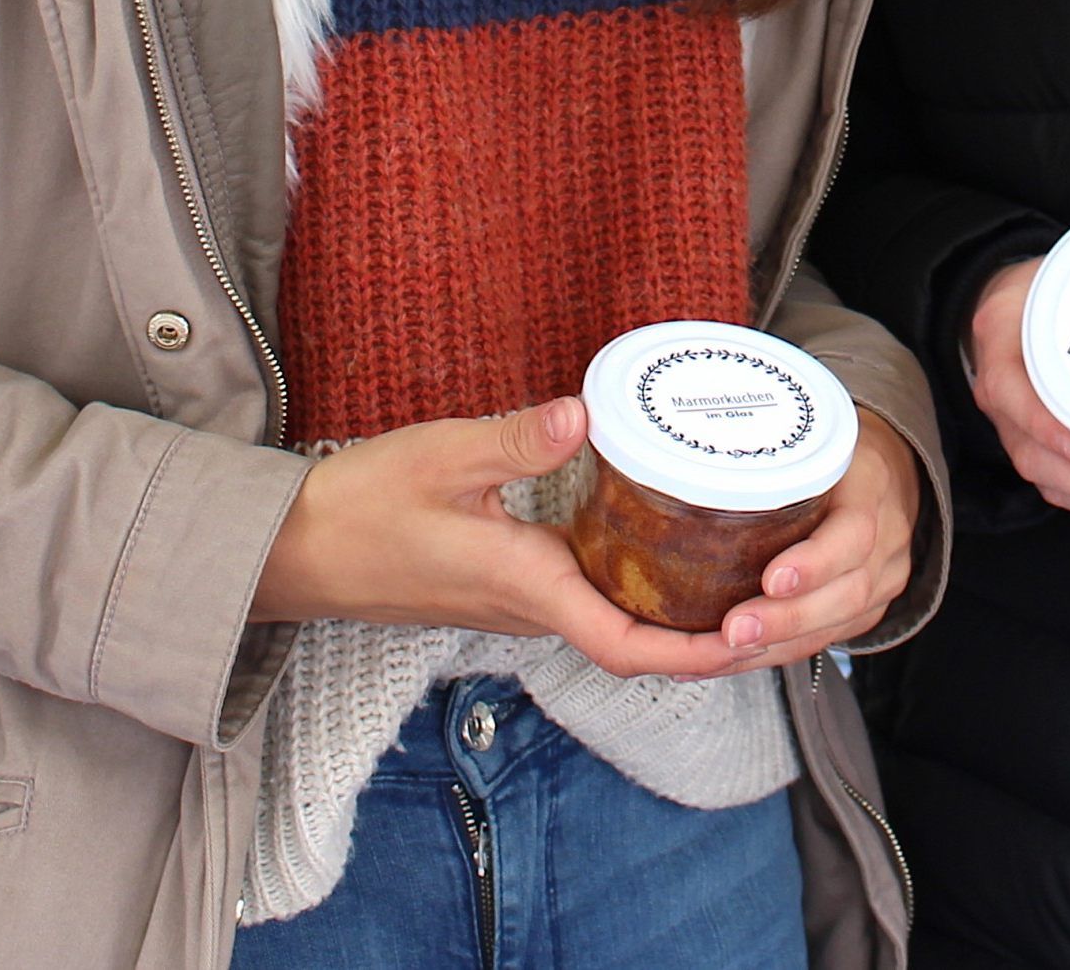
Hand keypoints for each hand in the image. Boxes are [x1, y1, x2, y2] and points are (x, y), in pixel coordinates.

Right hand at [250, 397, 750, 680]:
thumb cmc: (360, 507)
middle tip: (776, 602)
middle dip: (708, 636)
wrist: (293, 548)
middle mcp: (530, 608)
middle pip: (638, 642)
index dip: (695, 653)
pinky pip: (587, 600)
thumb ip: (514, 440)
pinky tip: (663, 545)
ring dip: (677, 615)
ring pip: (615, 622)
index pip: (626, 645)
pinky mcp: (505, 586)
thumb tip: (583, 416)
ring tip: (742, 574)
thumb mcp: (440, 457)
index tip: (750, 636)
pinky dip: (637, 589)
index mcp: (526, 587)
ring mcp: (517, 602)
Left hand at [722, 410, 922, 673]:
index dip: (815, 562)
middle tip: (733, 630)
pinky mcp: (868, 610)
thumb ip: (770, 452)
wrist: (892, 471)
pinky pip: (824, 640)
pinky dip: (774, 653)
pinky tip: (728, 660)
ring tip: (721, 653)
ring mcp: (884, 580)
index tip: (770, 579)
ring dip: (774, 645)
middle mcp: (887, 540)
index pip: (854, 533)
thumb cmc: (835, 452)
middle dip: (785, 619)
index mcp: (872, 487)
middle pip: (846, 592)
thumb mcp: (814, 435)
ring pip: (835, 626)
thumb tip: (687, 464)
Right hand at [963, 257, 1069, 528]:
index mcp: (1000, 349)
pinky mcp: (1033, 447)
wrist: (1010, 307)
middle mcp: (1001, 399)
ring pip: (1050, 480)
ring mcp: (1013, 428)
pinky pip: (1061, 485)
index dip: (1046, 427)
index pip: (1010, 394)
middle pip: (1035, 456)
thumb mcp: (1061, 277)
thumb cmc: (1044, 289)